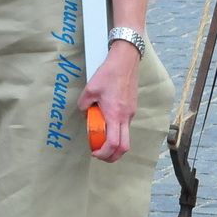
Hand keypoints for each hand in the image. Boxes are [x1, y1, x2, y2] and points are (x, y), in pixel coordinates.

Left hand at [78, 44, 139, 161]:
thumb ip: (84, 105)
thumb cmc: (109, 73)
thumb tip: (86, 114)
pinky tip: (107, 120)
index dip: (104, 153)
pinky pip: (126, 124)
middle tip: (101, 155)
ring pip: (126, 135)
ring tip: (100, 134)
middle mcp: (126, 116)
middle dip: (113, 156)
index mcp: (115, 115)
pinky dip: (117, 129)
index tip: (95, 152)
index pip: (113, 143)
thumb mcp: (89, 90)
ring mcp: (131, 113)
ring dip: (114, 142)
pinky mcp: (132, 107)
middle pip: (124, 147)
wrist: (125, 61)